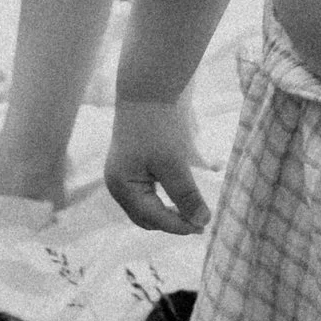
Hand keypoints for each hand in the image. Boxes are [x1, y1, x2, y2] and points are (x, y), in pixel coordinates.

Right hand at [105, 98, 209, 233]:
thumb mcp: (174, 163)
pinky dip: (162, 201)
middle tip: (199, 223)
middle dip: (171, 223)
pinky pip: (145, 195)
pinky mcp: (129, 168)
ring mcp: (121, 177)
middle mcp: (117, 186)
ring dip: (167, 213)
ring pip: (145, 208)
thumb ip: (186, 195)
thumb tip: (201, 221)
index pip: (153, 218)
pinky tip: (179, 198)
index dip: (179, 225)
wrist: (146, 93)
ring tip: (192, 213)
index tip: (203, 227)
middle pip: (146, 218)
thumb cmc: (157, 127)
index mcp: (122, 187)